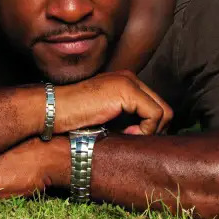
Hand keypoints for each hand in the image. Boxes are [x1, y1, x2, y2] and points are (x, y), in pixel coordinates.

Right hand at [54, 71, 171, 135]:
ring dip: (150, 131)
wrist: (54, 110)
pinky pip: (155, 115)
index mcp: (126, 83)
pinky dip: (146, 130)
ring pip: (164, 113)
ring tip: (128, 136)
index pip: (155, 107)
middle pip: (164, 109)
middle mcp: (130, 78)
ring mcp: (129, 82)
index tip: (133, 139)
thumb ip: (126, 121)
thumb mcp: (107, 119)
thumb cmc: (75, 119)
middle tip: (134, 140)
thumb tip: (149, 137)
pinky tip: (126, 134)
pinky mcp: (127, 90)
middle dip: (155, 131)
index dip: (150, 128)